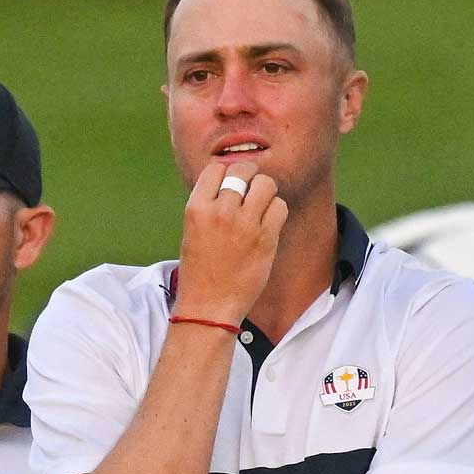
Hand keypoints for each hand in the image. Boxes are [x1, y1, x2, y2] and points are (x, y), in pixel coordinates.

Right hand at [170, 161, 287, 324]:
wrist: (208, 306)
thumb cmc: (200, 270)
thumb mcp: (193, 230)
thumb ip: (210, 205)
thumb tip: (233, 181)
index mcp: (196, 208)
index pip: (217, 168)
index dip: (228, 172)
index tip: (233, 184)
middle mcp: (220, 211)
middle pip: (243, 170)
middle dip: (251, 176)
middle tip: (252, 190)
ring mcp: (244, 225)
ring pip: (266, 185)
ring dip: (267, 192)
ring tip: (262, 207)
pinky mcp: (265, 239)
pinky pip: (280, 207)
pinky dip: (277, 211)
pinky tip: (269, 223)